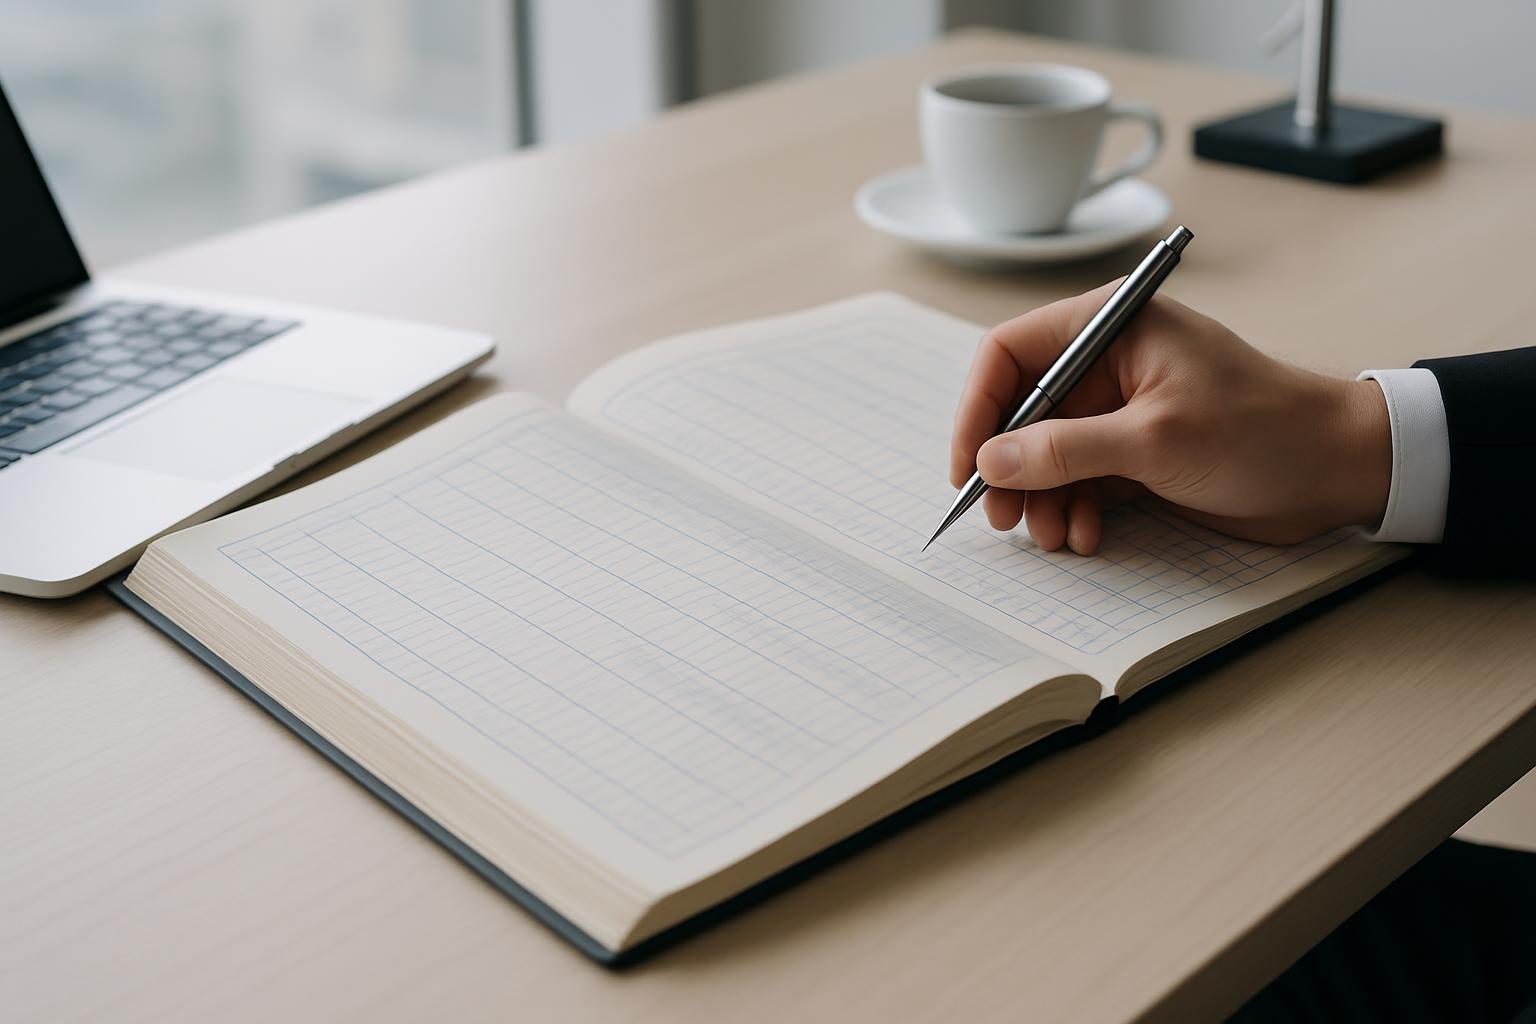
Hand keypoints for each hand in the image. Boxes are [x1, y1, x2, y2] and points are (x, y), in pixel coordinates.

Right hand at [950, 284, 1391, 554]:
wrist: (1340, 470)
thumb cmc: (1262, 431)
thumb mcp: (1155, 440)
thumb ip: (1066, 449)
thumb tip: (992, 461)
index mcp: (1111, 326)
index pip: (1010, 353)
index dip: (979, 409)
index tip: (969, 467)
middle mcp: (1109, 361)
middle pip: (1022, 409)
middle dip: (1009, 467)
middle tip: (1004, 518)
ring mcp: (1122, 409)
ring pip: (1047, 453)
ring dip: (1042, 499)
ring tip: (1056, 536)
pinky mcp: (1137, 452)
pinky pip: (1080, 480)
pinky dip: (1075, 510)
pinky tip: (1089, 536)